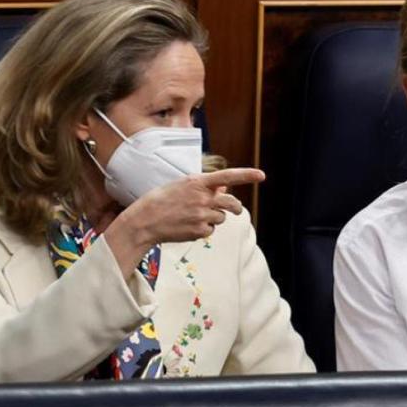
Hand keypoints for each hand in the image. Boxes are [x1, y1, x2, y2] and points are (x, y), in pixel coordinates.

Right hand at [105, 168, 264, 275]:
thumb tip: (223, 189)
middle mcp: (202, 198)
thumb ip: (203, 187)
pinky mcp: (199, 231)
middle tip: (235, 209)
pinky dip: (203, 230)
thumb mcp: (181, 186)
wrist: (144, 221)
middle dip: (236, 208)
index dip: (247, 175)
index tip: (261, 175)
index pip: (228, 176)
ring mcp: (202, 215)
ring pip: (221, 218)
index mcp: (197, 182)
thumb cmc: (161, 200)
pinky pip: (210, 231)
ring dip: (213, 219)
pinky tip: (187, 227)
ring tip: (193, 217)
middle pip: (232, 203)